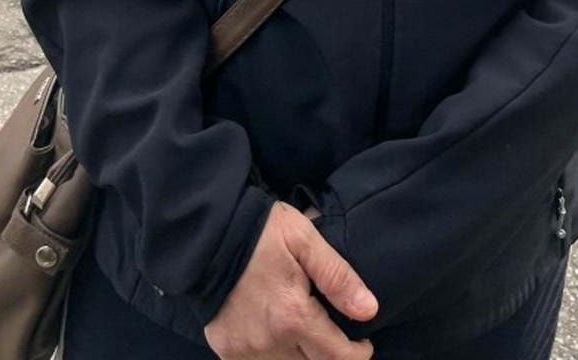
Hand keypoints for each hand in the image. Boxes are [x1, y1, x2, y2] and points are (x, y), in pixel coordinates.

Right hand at [204, 201, 376, 359]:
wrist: (208, 233)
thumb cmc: (260, 231)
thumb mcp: (303, 239)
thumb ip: (337, 276)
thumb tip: (369, 310)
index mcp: (293, 318)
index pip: (337, 358)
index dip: (358, 354)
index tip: (364, 343)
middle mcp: (269, 343)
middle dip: (330, 356)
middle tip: (336, 336)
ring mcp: (245, 350)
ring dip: (302, 357)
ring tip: (308, 334)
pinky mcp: (226, 350)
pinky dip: (274, 355)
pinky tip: (278, 336)